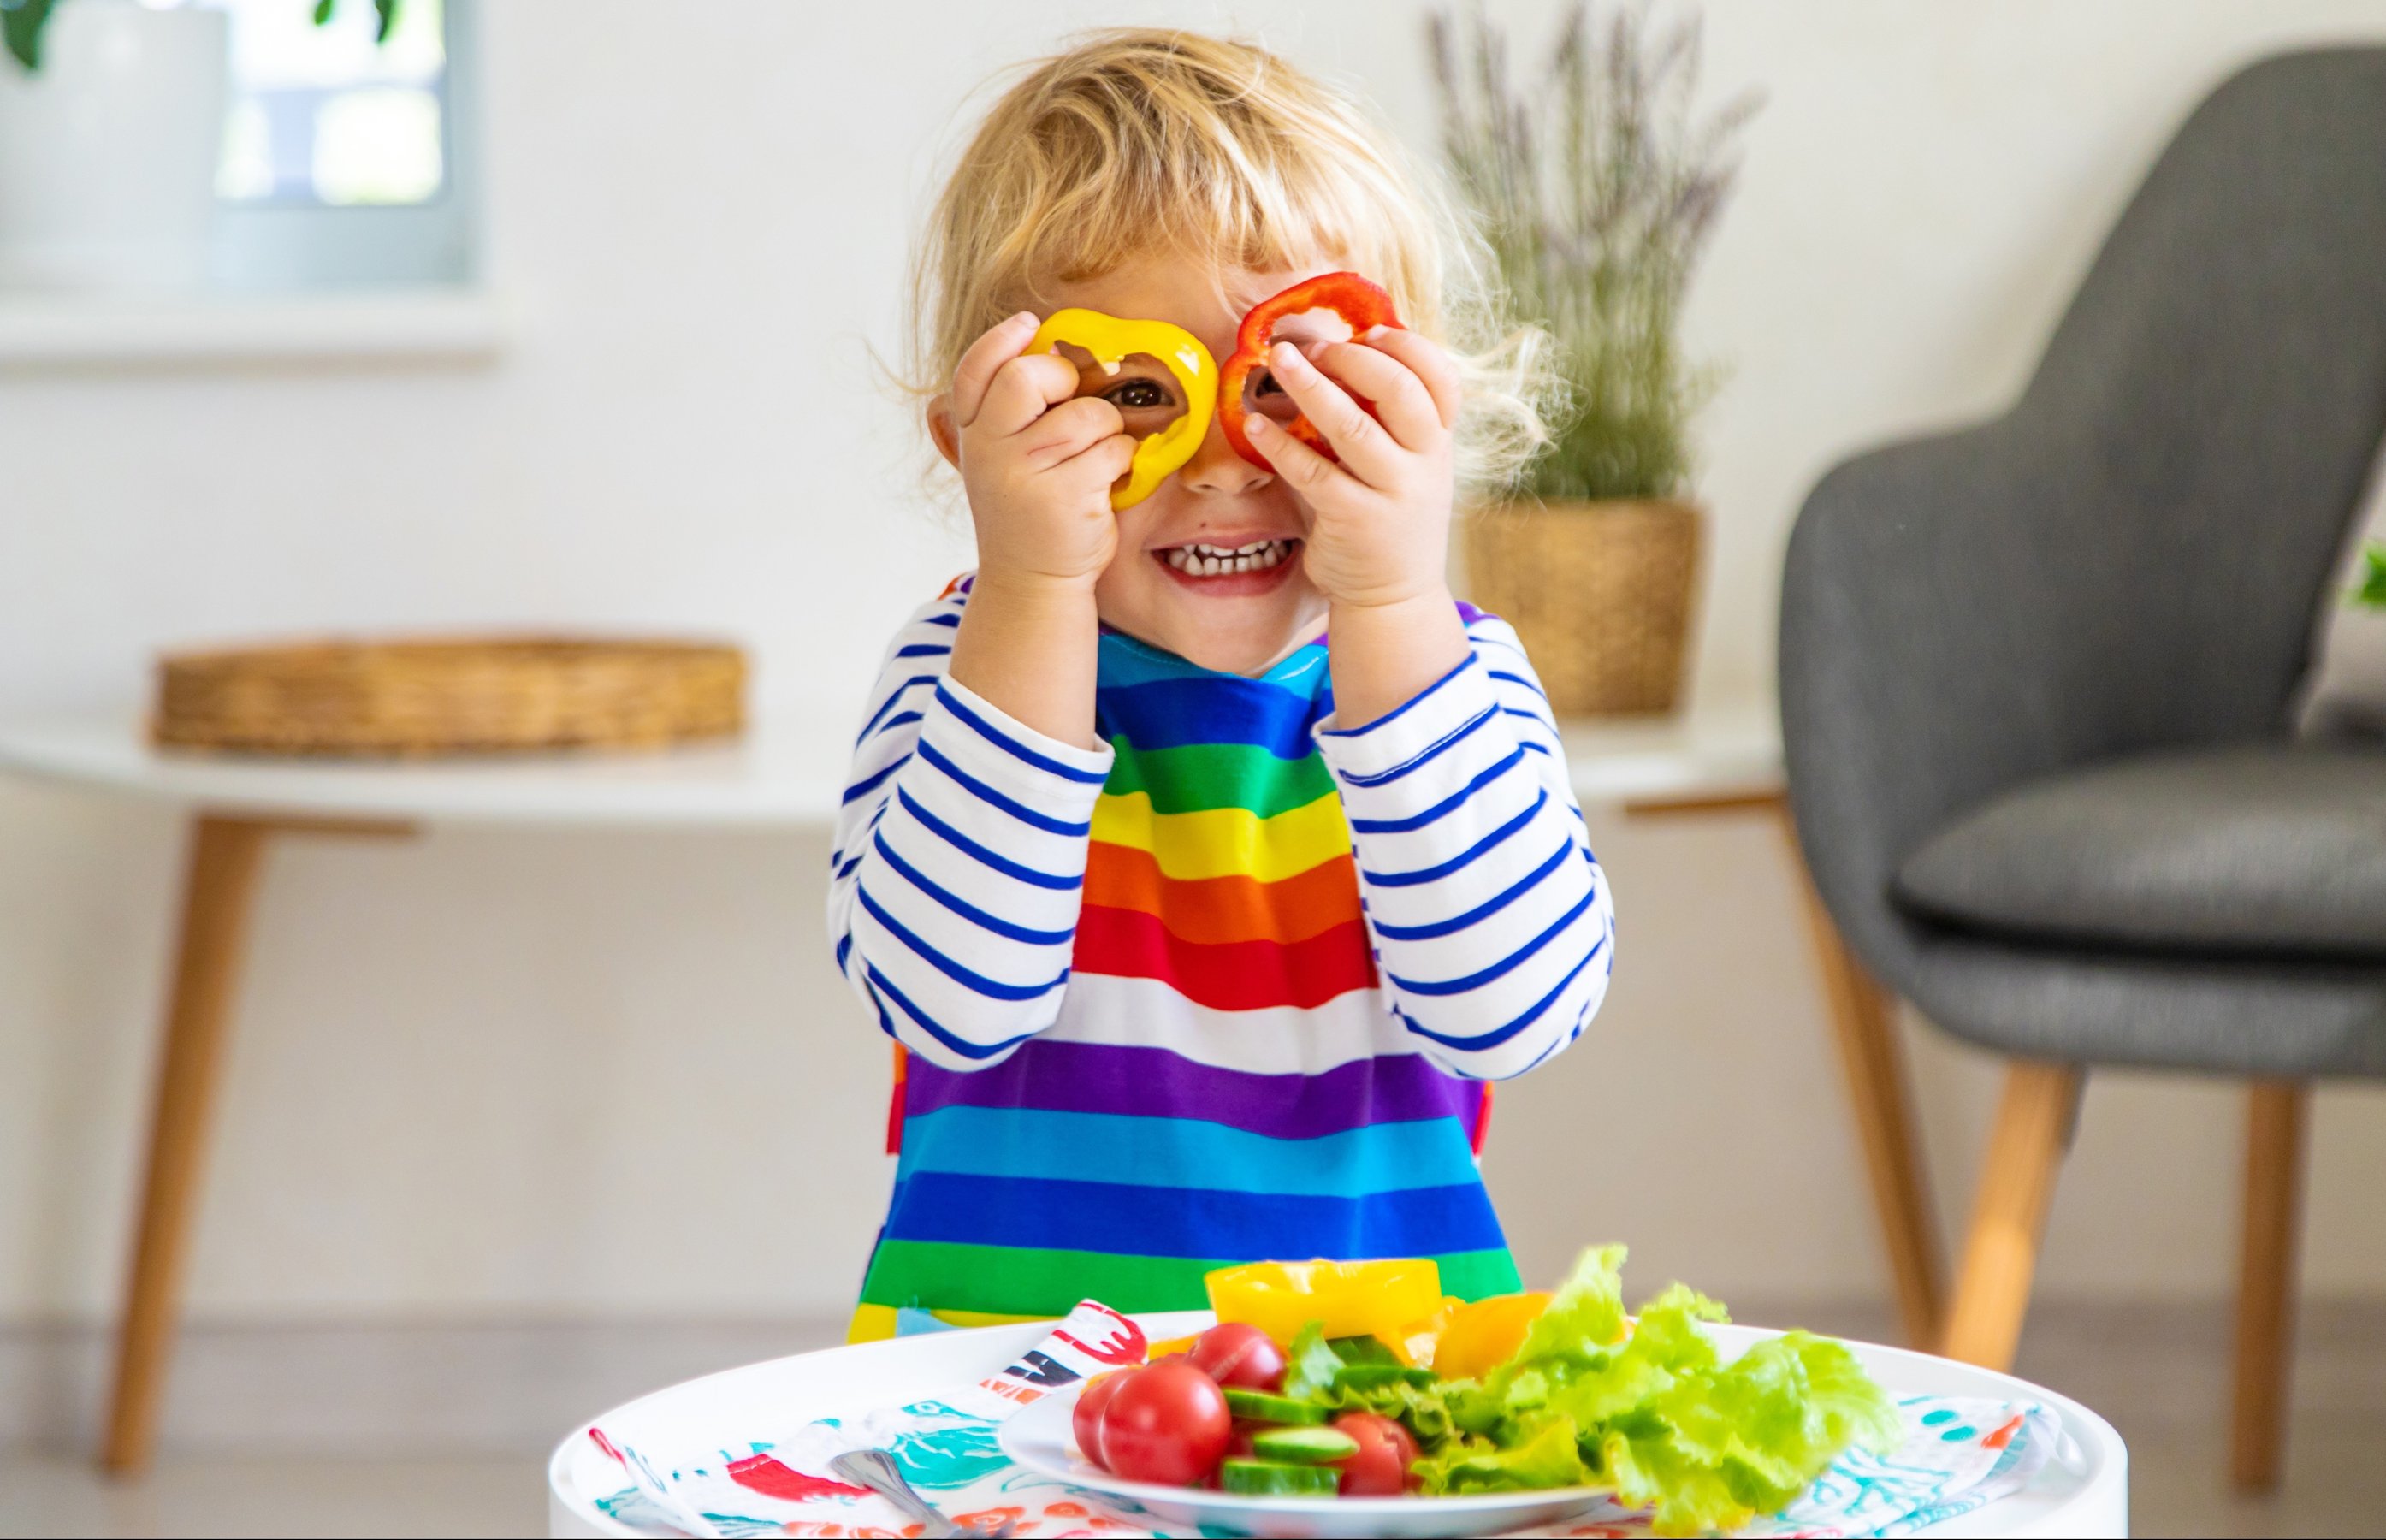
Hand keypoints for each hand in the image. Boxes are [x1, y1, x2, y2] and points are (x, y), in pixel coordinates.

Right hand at [943, 311, 1137, 590]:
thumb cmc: (1027, 510)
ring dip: (1106, 427)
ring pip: (1085, 414)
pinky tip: (1105, 483)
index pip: (973, 373)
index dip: (1000, 341)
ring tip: (1094, 456)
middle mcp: (990, 451)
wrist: (1031, 581)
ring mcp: (1024, 475)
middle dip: (1062, 377)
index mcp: (973, 435)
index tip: (1028, 324)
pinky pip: (1112, 450)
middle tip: (1073, 400)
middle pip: (1025, 378)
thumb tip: (1055, 349)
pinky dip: (1120, 460)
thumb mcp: (1000, 461)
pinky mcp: (1065, 497)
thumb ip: (1012, 415)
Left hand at [1242, 327, 1461, 609]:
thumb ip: (1390, 422)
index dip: (1407, 346)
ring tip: (1276, 360)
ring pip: (1353, 426)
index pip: (1442, 377)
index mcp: (1440, 442)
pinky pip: (1313, 472)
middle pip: (1399, 390)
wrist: (1394, 597)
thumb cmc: (1391, 519)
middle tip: (1310, 348)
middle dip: (1351, 358)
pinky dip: (1280, 444)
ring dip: (1310, 386)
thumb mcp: (1410, 467)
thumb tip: (1341, 356)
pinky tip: (1255, 425)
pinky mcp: (1355, 520)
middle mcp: (1425, 463)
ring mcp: (1393, 493)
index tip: (1370, 330)